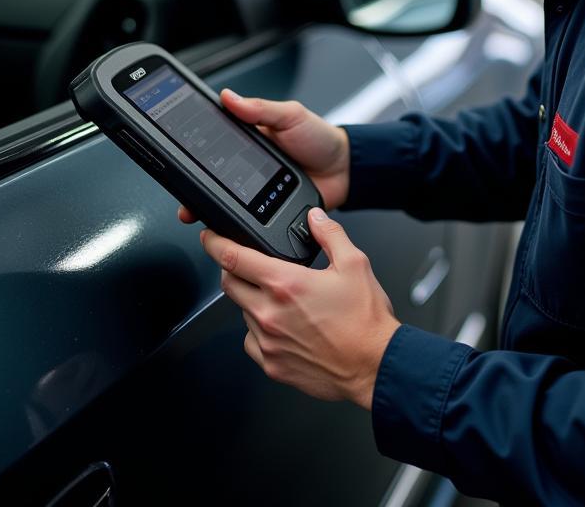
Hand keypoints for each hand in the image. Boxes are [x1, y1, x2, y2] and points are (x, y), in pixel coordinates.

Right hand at [177, 90, 349, 228]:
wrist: (345, 171)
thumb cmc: (320, 138)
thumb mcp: (291, 116)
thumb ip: (260, 109)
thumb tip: (229, 97)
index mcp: (249, 137)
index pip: (214, 142)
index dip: (194, 151)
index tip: (176, 155)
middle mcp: (247, 164)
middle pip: (212, 177)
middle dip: (193, 187)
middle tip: (182, 194)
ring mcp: (256, 190)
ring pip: (224, 201)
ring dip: (208, 208)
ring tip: (195, 212)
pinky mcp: (266, 210)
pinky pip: (246, 218)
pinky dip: (233, 223)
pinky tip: (224, 226)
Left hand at [201, 208, 400, 408]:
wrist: (374, 365)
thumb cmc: (365, 321)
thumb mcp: (354, 264)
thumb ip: (330, 235)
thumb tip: (315, 218)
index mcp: (286, 283)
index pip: (233, 258)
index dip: (215, 243)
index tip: (210, 237)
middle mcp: (270, 313)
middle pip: (229, 284)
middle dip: (232, 270)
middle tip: (248, 265)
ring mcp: (267, 341)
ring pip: (242, 312)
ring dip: (252, 300)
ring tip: (282, 299)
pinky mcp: (271, 364)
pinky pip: (251, 340)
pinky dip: (260, 329)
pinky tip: (283, 326)